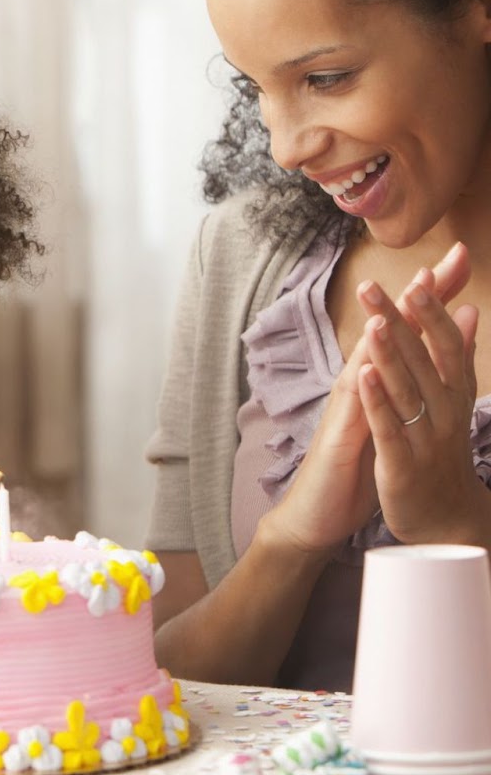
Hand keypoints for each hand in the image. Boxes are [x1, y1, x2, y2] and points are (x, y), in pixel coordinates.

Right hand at [261, 244, 472, 555]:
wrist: (316, 513)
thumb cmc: (354, 467)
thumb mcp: (389, 420)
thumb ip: (407, 386)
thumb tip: (432, 354)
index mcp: (378, 382)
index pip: (411, 331)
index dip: (433, 297)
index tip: (458, 262)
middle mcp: (360, 386)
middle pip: (389, 333)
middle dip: (417, 298)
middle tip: (442, 261)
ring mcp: (347, 409)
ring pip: (365, 362)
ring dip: (379, 330)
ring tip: (396, 297)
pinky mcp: (338, 439)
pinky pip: (352, 410)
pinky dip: (361, 386)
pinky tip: (367, 365)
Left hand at [356, 269, 488, 542]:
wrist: (445, 520)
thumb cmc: (442, 453)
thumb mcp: (454, 402)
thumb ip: (457, 357)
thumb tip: (468, 311)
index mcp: (455, 395)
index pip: (449, 345)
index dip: (434, 312)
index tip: (421, 275)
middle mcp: (445, 412)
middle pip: (424, 359)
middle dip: (401, 322)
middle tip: (377, 286)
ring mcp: (425, 437)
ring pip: (407, 389)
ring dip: (389, 353)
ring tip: (372, 320)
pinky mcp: (402, 463)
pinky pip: (389, 427)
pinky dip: (377, 400)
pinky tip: (362, 374)